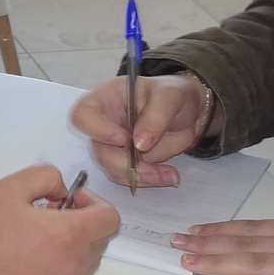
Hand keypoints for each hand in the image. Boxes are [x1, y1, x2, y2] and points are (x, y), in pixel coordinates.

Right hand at [0, 165, 119, 274]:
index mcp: (69, 235)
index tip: (69, 201)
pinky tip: (28, 258)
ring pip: (88, 262)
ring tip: (38, 237)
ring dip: (74, 245)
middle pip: (101, 240)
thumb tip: (62, 192)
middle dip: (84, 222)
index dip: (95, 203)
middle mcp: (73, 265)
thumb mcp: (10, 186)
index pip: (110, 219)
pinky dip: (61, 265)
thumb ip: (46, 176)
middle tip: (50, 214)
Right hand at [69, 74, 217, 186]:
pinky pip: (128, 177)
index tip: (123, 139)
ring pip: (112, 168)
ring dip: (138, 176)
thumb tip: (139, 143)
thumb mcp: (169, 96)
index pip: (83, 115)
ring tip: (166, 174)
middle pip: (98, 149)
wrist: (190, 113)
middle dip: (124, 164)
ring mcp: (114, 145)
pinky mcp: (127, 161)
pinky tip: (166, 175)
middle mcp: (105, 123)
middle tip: (150, 169)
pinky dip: (147, 180)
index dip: (97, 130)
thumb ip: (155, 116)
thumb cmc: (174, 95)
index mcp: (107, 99)